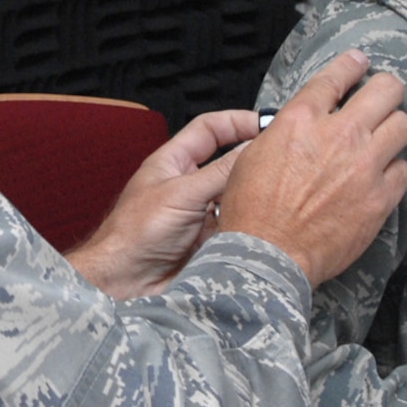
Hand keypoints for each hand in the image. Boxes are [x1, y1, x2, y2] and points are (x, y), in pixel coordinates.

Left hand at [65, 109, 258, 298]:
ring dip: (253, 195)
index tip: (267, 123)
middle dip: (252, 160)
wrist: (125, 284)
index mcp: (174, 162)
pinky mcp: (210, 241)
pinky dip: (250, 224)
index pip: (209, 130)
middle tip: (281, 159)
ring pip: (237, 196)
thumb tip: (254, 148)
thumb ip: (221, 171)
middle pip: (228, 163)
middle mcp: (189, 185)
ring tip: (277, 193)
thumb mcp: (182, 193)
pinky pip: (237, 225)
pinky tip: (264, 224)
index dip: (237, 122)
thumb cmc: (135, 234)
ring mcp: (200, 214)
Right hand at [214, 51, 406, 285]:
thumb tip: (302, 123)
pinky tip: (382, 175)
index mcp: (301, 121)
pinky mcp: (380, 198)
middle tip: (383, 97)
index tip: (360, 62)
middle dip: (386, 89)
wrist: (269, 255)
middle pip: (385, 91)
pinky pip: (404, 170)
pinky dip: (394, 170)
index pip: (336, 77)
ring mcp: (364, 166)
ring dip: (394, 127)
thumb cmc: (253, 211)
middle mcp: (338, 136)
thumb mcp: (253, 155)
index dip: (352, 65)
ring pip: (403, 125)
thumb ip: (285, 131)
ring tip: (385, 136)